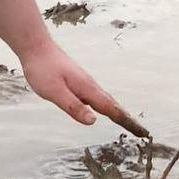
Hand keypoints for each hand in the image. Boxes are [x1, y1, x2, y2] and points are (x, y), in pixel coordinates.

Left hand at [19, 39, 147, 135]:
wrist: (36, 46)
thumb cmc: (43, 69)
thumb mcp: (55, 91)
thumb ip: (74, 106)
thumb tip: (93, 121)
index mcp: (87, 88)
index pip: (111, 109)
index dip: (126, 121)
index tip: (141, 132)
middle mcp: (89, 85)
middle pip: (112, 104)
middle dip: (127, 118)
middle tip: (141, 131)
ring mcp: (84, 82)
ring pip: (105, 100)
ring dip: (118, 112)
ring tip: (128, 123)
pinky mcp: (77, 81)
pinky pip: (96, 97)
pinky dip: (106, 106)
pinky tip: (104, 109)